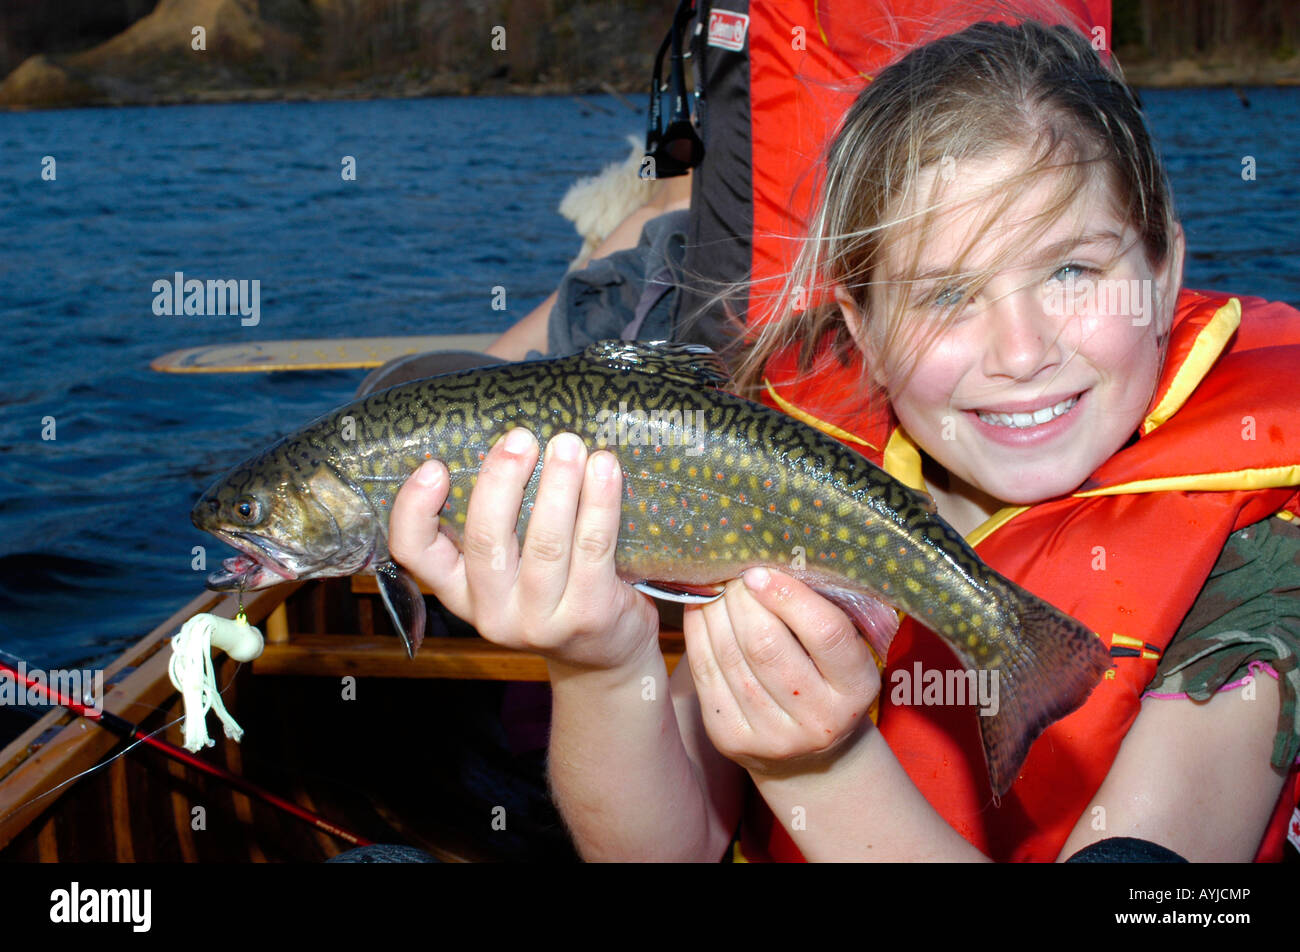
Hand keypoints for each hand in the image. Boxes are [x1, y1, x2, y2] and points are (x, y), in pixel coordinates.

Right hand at [388, 428, 660, 671]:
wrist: (605, 656)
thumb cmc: (554, 593)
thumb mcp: (510, 571)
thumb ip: (499, 524)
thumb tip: (506, 442)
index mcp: (460, 592)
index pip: (414, 554)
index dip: (414, 510)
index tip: (433, 466)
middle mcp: (493, 611)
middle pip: (486, 540)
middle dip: (503, 481)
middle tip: (520, 437)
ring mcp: (541, 619)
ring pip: (545, 543)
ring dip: (558, 484)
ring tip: (569, 444)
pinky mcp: (590, 615)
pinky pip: (593, 549)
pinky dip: (600, 502)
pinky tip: (606, 468)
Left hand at [684, 567, 880, 775]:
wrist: (807, 754)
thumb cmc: (826, 681)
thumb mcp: (843, 653)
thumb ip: (822, 613)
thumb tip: (772, 561)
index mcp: (856, 690)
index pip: (825, 633)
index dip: (789, 596)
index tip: (761, 570)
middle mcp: (818, 720)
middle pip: (766, 644)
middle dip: (742, 599)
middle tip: (733, 571)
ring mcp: (772, 736)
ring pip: (730, 657)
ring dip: (715, 610)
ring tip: (715, 584)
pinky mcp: (731, 739)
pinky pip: (705, 674)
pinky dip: (697, 632)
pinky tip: (699, 608)